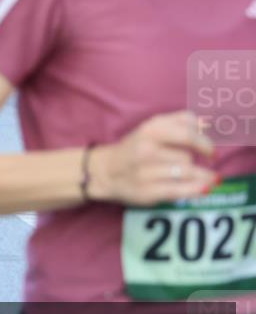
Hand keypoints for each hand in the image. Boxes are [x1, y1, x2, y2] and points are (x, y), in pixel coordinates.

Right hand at [87, 111, 216, 204]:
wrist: (104, 171)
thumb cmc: (134, 149)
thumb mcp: (152, 127)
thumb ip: (180, 121)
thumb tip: (207, 124)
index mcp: (149, 130)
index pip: (188, 132)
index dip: (205, 142)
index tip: (209, 151)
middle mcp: (145, 149)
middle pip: (187, 155)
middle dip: (195, 160)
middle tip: (200, 164)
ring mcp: (145, 171)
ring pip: (186, 172)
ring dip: (199, 176)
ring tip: (205, 178)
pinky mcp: (147, 191)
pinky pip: (181, 190)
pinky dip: (197, 189)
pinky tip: (204, 188)